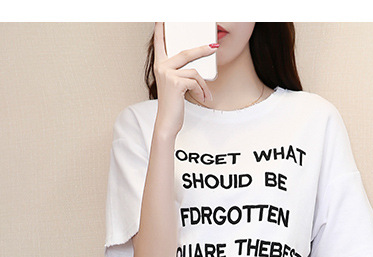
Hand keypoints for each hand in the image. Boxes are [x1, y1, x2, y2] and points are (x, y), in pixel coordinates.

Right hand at [153, 22, 215, 136]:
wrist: (167, 123)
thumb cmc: (172, 105)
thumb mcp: (175, 86)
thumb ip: (181, 73)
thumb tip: (197, 67)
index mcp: (160, 65)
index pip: (159, 43)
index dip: (161, 29)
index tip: (162, 18)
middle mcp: (162, 67)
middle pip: (186, 52)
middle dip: (202, 50)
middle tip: (214, 47)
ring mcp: (167, 74)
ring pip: (194, 72)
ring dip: (203, 85)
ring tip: (205, 95)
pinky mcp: (175, 83)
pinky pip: (195, 82)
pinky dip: (201, 91)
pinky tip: (201, 99)